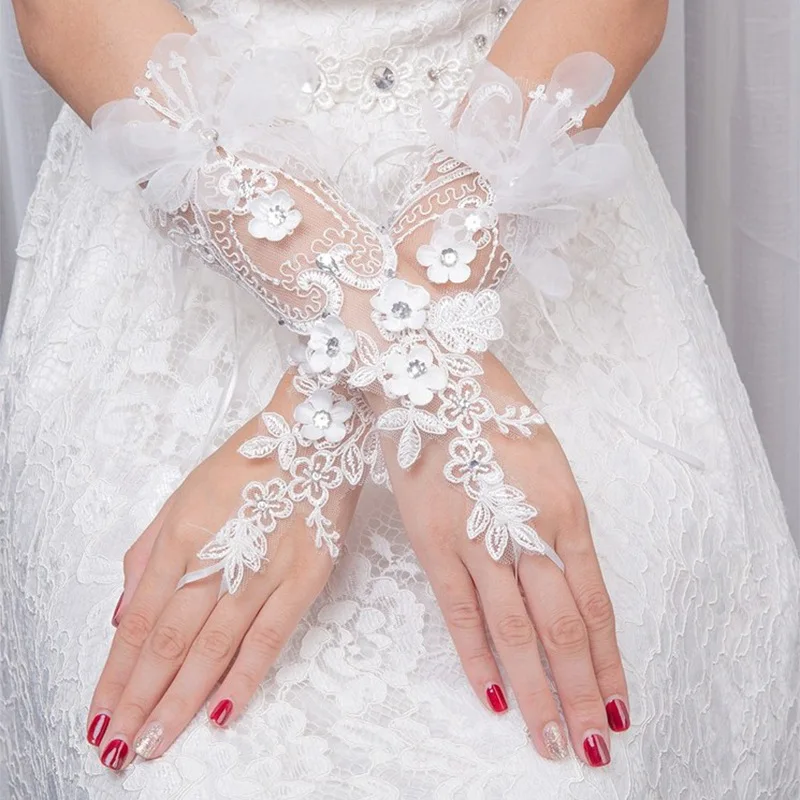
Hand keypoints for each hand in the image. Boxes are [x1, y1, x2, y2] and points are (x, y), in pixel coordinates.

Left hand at [86, 371, 363, 769]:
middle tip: (118, 748)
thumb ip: (146, 552)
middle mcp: (217, 558)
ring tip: (154, 744)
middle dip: (139, 701)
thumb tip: (122, 613)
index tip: (101, 713)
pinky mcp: (305, 577)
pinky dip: (243, 678)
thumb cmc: (246, 461)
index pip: (140, 621)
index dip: (117, 673)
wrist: (314, 434)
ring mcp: (264, 570)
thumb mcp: (182, 496)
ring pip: (212, 649)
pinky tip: (220, 714)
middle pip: (169, 644)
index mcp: (181, 535)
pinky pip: (270, 637)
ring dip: (180, 702)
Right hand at [383, 352, 627, 766]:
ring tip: (550, 740)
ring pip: (514, 633)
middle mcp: (528, 532)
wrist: (431, 376)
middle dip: (581, 694)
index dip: (608, 661)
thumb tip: (562, 578)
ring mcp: (478, 540)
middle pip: (561, 630)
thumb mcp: (546, 461)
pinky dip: (476, 658)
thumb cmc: (492, 412)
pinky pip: (458, 612)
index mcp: (565, 510)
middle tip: (592, 746)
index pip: (595, 605)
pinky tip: (492, 696)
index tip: (617, 702)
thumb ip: (556, 522)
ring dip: (535, 692)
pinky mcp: (433, 541)